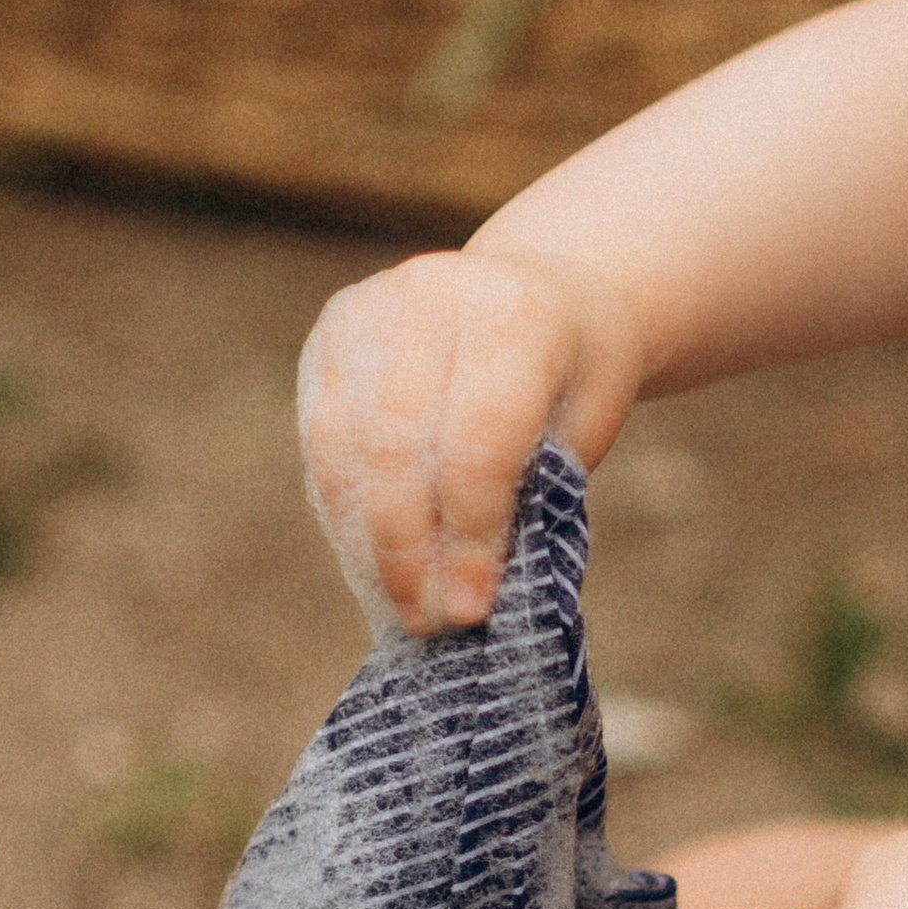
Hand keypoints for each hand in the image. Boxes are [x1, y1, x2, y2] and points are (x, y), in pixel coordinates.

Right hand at [295, 240, 640, 634]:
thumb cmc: (574, 374)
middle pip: (397, 447)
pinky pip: (322, 434)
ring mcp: (374, 305)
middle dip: (409, 550)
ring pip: (345, 444)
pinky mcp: (333, 326)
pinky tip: (372, 559)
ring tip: (401, 604)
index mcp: (517, 314)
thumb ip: (531, 490)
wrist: (540, 286)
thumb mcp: (585, 426)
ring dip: (366, 540)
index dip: (468, 537)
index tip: (469, 610)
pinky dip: (343, 507)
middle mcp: (434, 295)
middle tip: (428, 622)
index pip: (477, 443)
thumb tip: (464, 593)